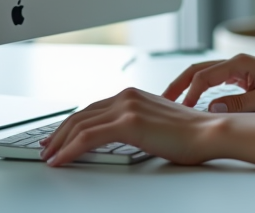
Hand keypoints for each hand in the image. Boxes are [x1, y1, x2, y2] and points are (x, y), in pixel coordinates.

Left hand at [39, 87, 219, 166]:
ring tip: (49, 157)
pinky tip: (62, 160)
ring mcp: (127, 107)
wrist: (208, 133)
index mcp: (132, 95)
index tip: (58, 138)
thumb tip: (114, 138)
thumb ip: (134, 124)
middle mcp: (127, 96)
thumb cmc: (189, 135)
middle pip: (81, 115)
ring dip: (59, 143)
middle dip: (59, 133)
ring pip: (79, 125)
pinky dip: (70, 149)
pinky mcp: (128, 123)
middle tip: (46, 149)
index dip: (71, 125)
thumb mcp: (155, 124)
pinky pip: (88, 137)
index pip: (92, 110)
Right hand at [163, 53, 254, 112]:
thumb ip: (238, 105)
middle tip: (160, 101)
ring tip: (172, 102)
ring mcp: (239, 68)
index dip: (188, 95)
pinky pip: (216, 80)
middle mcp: (237, 62)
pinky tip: (195, 103)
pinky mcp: (244, 76)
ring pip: (205, 74)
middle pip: (197, 70)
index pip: (203, 77)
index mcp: (239, 63)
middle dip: (178, 85)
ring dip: (188, 86)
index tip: (179, 111)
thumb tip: (211, 109)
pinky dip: (201, 89)